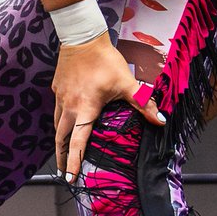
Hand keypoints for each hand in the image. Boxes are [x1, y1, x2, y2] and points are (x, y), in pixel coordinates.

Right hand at [52, 33, 163, 179]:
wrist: (82, 37)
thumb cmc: (105, 61)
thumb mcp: (127, 83)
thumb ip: (143, 103)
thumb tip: (160, 120)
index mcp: (86, 110)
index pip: (77, 142)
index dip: (73, 162)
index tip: (70, 178)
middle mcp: (69, 107)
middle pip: (61, 138)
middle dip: (62, 157)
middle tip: (64, 172)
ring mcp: (61, 97)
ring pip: (56, 124)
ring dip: (59, 140)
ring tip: (61, 151)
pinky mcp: (57, 88)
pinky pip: (57, 109)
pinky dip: (59, 120)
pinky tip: (64, 121)